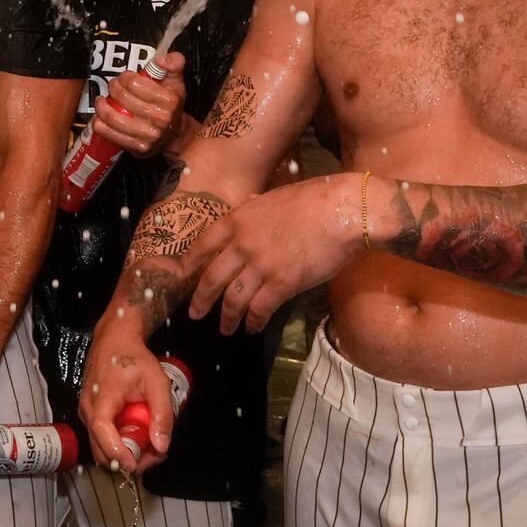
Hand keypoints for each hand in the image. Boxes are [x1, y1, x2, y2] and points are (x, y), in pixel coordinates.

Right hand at [78, 318, 178, 474]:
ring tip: (151, 448)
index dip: (117, 451)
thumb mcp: (157, 381)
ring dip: (124, 455)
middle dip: (127, 460)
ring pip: (101, 447)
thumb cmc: (134, 358)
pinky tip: (139, 438)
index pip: (102, 430)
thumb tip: (161, 445)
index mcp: (103, 397)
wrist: (114, 341)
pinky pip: (102, 438)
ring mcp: (86, 413)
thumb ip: (162, 413)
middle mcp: (88, 408)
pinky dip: (119, 444)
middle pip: (100, 448)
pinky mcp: (90, 415)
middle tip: (154, 458)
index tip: (134, 464)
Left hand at [92, 52, 187, 158]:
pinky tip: (100, 116)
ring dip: (102, 105)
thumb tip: (161, 59)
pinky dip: (99, 123)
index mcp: (169, 101)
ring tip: (102, 100)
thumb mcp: (177, 82)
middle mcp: (160, 119)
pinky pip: (108, 133)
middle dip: (113, 87)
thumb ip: (174, 64)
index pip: (134, 83)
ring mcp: (148, 136)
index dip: (125, 77)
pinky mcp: (137, 148)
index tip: (125, 77)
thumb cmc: (171, 106)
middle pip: (122, 97)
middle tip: (113, 86)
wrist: (175, 135)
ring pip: (112, 116)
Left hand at [188, 174, 359, 333]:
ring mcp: (262, 265)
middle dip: (201, 300)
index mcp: (239, 219)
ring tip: (226, 328)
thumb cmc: (315, 199)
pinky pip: (260, 309)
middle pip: (212, 278)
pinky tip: (254, 327)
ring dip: (227, 318)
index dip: (190, 264)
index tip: (183, 276)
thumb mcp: (274, 197)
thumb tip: (250, 206)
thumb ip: (256, 208)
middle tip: (195, 314)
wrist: (343, 210)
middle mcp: (243, 243)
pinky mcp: (283, 283)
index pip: (203, 244)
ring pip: (233, 299)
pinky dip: (254, 321)